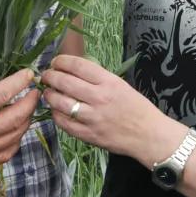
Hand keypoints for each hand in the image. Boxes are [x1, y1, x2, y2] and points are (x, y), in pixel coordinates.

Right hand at [0, 61, 38, 189]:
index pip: (2, 94)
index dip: (20, 82)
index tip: (29, 74)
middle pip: (16, 117)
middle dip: (31, 102)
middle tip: (35, 91)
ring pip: (16, 136)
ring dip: (27, 120)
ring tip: (27, 108)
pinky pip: (8, 153)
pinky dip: (17, 139)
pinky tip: (15, 129)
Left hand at [41, 55, 181, 163]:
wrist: (149, 135)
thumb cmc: (137, 108)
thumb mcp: (121, 85)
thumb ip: (98, 78)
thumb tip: (73, 71)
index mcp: (109, 82)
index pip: (77, 65)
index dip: (61, 61)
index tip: (56, 62)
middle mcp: (99, 98)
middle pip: (64, 81)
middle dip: (50, 76)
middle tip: (46, 76)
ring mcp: (93, 117)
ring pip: (60, 102)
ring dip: (49, 95)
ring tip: (48, 92)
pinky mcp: (89, 134)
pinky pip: (64, 123)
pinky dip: (56, 115)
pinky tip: (56, 110)